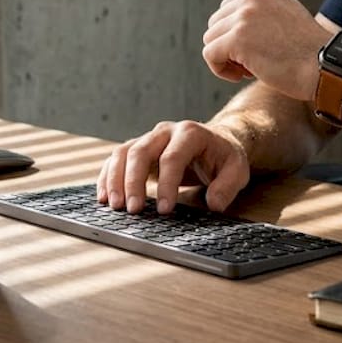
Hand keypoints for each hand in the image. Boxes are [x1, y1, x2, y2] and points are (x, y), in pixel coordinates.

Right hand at [96, 120, 249, 213]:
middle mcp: (165, 132)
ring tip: (114, 206)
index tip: (164, 210)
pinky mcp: (138, 148)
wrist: (217, 141)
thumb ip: (227, 186)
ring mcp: (149, 138)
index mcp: (190, 133)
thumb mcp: (237, 170)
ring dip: (114, 179)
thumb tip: (214, 204)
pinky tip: (104, 196)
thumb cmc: (225, 157)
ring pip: (123, 152)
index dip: (166, 184)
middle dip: (133, 182)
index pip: (172, 157)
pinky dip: (107, 176)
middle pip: (140, 151)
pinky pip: (116, 159)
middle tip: (133, 210)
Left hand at [201, 0, 331, 100]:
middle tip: (252, 63)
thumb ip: (260, 17)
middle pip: (216, 23)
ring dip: (225, 58)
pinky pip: (209, 54)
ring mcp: (244, 15)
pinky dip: (220, 69)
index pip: (229, 9)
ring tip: (248, 70)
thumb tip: (227, 33)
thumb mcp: (286, 20)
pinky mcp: (237, 38)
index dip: (236, 34)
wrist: (327, 68)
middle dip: (228, 46)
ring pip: (210, 39)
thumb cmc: (310, 54)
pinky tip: (241, 76)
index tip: (256, 50)